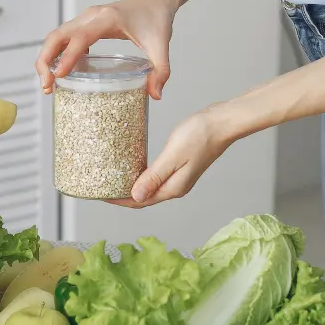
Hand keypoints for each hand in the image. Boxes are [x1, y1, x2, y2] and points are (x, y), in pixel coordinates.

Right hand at [35, 0, 175, 99]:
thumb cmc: (156, 18)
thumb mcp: (161, 45)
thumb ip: (161, 70)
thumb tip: (155, 95)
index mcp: (108, 19)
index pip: (80, 37)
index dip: (67, 57)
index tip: (58, 76)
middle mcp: (91, 16)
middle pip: (56, 36)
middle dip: (45, 61)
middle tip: (47, 85)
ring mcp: (85, 19)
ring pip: (55, 37)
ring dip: (47, 59)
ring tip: (49, 84)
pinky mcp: (84, 24)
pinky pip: (63, 39)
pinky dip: (56, 55)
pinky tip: (62, 73)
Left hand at [109, 108, 234, 207]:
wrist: (223, 122)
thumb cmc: (201, 135)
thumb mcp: (173, 156)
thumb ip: (154, 177)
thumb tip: (136, 196)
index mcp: (173, 188)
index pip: (140, 201)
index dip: (119, 200)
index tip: (101, 195)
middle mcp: (176, 187)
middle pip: (144, 197)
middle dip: (122, 195)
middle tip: (102, 186)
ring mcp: (179, 177)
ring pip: (149, 187)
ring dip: (131, 185)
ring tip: (113, 178)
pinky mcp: (180, 166)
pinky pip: (155, 176)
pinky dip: (142, 175)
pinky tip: (133, 166)